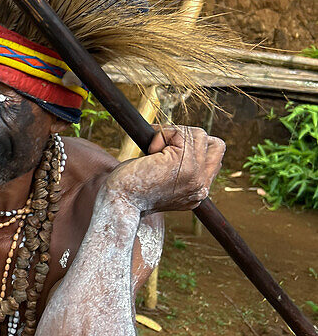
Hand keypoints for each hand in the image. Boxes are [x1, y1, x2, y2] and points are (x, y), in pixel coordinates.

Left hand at [105, 125, 224, 214]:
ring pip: (198, 135)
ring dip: (173, 134)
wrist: (119, 203)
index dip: (195, 146)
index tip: (169, 149)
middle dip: (188, 137)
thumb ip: (178, 170)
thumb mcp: (161, 183)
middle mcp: (201, 186)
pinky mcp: (184, 164)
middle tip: (162, 146)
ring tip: (154, 150)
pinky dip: (163, 133)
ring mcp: (195, 175)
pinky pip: (180, 133)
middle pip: (214, 144)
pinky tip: (149, 151)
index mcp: (197, 192)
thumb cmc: (130, 190)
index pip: (215, 157)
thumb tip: (178, 142)